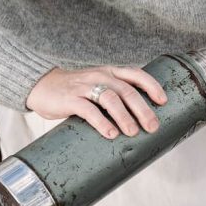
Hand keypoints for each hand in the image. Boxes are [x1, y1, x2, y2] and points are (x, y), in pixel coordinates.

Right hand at [26, 65, 167, 139]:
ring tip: (133, 132)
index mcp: (110, 72)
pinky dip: (102, 122)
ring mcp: (85, 86)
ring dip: (125, 116)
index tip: (163, 101)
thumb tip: (140, 120)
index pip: (136, 74)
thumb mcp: (98, 86)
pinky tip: (111, 134)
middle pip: (127, 91)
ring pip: (110, 99)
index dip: (152, 86)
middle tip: (153, 127)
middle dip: (143, 110)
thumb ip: (115, 95)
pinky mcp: (70, 99)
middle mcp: (100, 76)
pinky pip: (89, 110)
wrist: (41, 85)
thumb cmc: (75, 90)